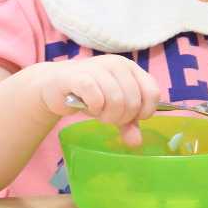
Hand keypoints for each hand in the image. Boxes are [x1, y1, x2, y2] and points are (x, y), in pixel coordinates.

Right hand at [39, 55, 161, 146]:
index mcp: (131, 68)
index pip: (152, 93)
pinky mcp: (78, 76)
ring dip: (107, 115)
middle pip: (133, 101)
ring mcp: (98, 68)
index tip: (131, 118)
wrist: (55, 86)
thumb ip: (128, 124)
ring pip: (116, 100)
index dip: (144, 111)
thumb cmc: (90, 94)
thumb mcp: (113, 109)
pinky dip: (94, 108)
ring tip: (98, 113)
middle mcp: (117, 64)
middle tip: (108, 117)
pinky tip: (88, 107)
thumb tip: (136, 142)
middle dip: (122, 117)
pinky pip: (96, 98)